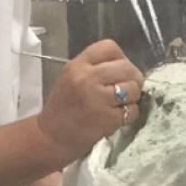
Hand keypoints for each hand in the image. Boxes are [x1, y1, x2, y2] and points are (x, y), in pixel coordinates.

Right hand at [35, 40, 142, 161]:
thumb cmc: (63, 107)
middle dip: (133, 79)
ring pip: (134, 89)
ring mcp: (98, 98)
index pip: (110, 48)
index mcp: (78, 65)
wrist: (51, 137)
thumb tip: (127, 68)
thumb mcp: (71, 77)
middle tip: (127, 90)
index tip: (119, 71)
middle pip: (127, 68)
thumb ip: (95, 68)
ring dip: (133, 98)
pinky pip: (133, 111)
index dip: (121, 58)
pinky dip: (130, 115)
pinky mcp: (107, 118)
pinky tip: (117, 117)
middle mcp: (87, 78)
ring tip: (120, 104)